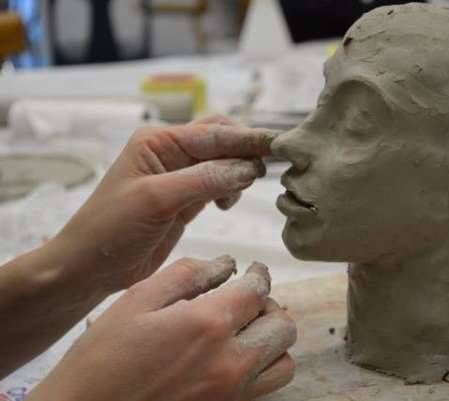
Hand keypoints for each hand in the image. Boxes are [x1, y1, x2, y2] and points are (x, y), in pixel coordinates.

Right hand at [27, 257, 296, 400]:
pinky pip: (269, 385)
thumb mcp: (137, 300)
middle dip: (268, 305)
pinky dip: (266, 367)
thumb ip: (186, 275)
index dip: (259, 274)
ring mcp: (233, 391)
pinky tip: (240, 357)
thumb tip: (225, 263)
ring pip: (284, 359)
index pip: (257, 290)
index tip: (253, 271)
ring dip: (273, 339)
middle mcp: (230, 360)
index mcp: (207, 324)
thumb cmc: (103, 357)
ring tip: (248, 330)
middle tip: (247, 300)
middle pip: (281, 324)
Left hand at [52, 115, 272, 297]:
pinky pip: (219, 184)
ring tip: (243, 191)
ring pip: (223, 162)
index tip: (278, 144)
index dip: (246, 139)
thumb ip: (203, 180)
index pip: (212, 133)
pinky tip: (227, 204)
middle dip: (245, 150)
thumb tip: (248, 168)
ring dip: (239, 171)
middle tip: (269, 166)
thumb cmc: (112, 228)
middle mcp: (171, 152)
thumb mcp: (157, 200)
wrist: (92, 266)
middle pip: (220, 140)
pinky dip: (231, 190)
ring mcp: (179, 176)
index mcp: (158, 141)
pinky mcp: (186, 199)